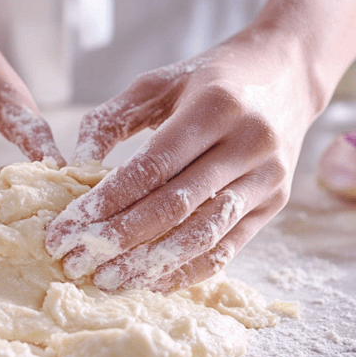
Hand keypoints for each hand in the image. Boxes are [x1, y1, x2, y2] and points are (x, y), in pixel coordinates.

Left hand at [44, 37, 320, 292]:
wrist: (288, 74)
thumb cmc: (211, 78)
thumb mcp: (158, 83)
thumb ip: (111, 118)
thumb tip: (76, 164)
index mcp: (216, 107)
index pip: (153, 166)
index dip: (108, 201)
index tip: (68, 226)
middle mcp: (248, 144)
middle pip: (175, 205)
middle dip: (120, 239)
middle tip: (76, 260)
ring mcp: (267, 178)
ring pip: (202, 234)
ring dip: (150, 264)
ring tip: (107, 280)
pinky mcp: (276, 204)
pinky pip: (228, 247)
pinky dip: (188, 270)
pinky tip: (151, 281)